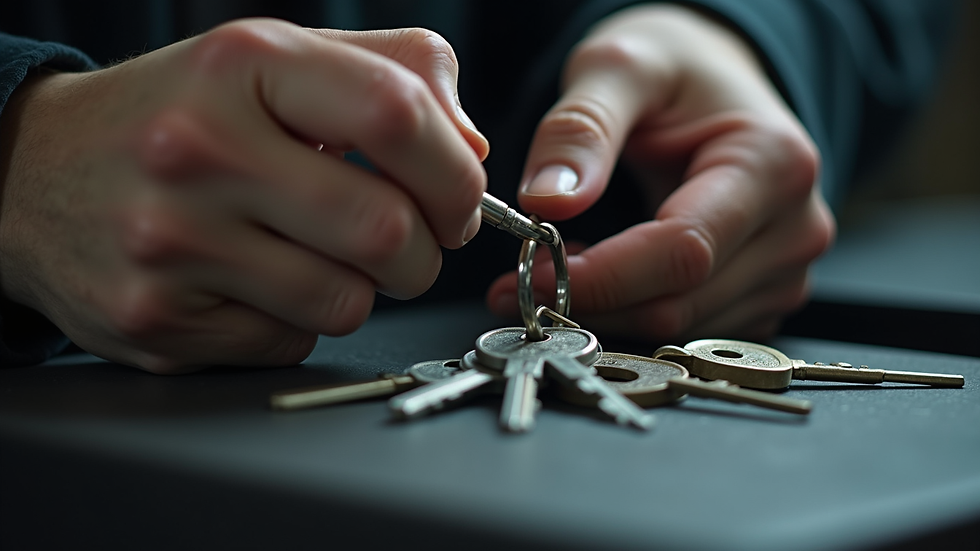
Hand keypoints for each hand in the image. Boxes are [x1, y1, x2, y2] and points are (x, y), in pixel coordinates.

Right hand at [0, 19, 487, 372]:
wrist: (31, 176)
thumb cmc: (179, 117)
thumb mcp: (274, 61)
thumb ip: (391, 73)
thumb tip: (471, 148)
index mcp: (241, 65)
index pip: (396, 114)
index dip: (455, 172)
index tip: (457, 199)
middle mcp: (196, 149)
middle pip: (386, 231)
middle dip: (421, 253)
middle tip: (402, 243)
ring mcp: (169, 243)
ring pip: (345, 303)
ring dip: (358, 290)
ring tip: (315, 255)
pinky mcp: (156, 320)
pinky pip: (290, 342)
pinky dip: (296, 322)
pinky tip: (255, 284)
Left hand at [487, 5, 834, 340]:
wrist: (716, 77)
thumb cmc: (678, 69)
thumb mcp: (620, 66)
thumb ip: (582, 127)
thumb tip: (548, 201)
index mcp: (773, 165)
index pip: (683, 252)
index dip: (603, 277)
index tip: (533, 273)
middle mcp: (794, 229)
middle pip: (681, 303)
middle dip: (592, 300)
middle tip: (522, 276)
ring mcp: (784, 271)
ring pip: (680, 329)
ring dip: (608, 312)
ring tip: (558, 265)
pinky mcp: (761, 297)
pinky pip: (689, 332)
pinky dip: (634, 314)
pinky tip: (602, 276)